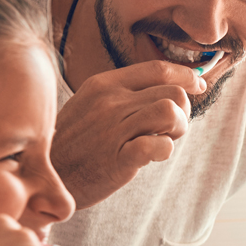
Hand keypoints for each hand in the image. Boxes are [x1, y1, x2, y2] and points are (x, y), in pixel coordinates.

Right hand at [51, 61, 204, 207]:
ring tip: (163, 139)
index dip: (186, 75)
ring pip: (170, 111)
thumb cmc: (74, 144)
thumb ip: (124, 96)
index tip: (199, 85)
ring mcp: (113, 129)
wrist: (47, 176)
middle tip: (170, 129)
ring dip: (177, 128)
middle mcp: (110, 102)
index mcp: (104, 84)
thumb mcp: (91, 106)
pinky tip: (153, 156)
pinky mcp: (119, 158)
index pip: (157, 68)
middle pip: (172, 91)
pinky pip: (159, 145)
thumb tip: (169, 89)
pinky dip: (164, 150)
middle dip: (182, 111)